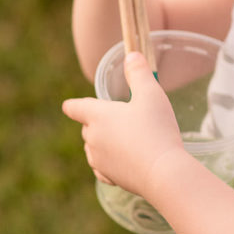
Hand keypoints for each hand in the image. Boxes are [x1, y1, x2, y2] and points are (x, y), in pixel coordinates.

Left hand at [62, 52, 184, 195]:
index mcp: (98, 116)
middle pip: (87, 128)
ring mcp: (99, 161)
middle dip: (97, 123)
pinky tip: (122, 162)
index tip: (70, 106)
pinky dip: (109, 163)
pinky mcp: (110, 178)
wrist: (163, 172)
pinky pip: (102, 168)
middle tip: (119, 119)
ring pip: (93, 149)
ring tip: (123, 140)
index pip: (75, 108)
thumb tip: (131, 55)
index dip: (73, 105)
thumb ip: (139, 73)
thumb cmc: (156, 129)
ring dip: (103, 143)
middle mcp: (93, 139)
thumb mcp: (151, 94)